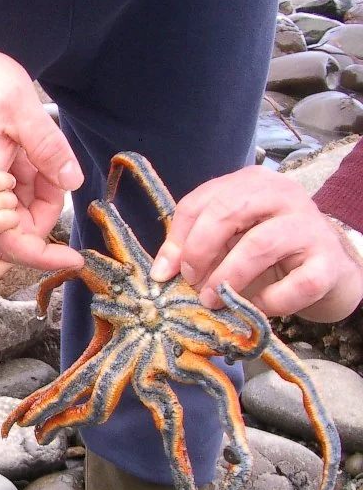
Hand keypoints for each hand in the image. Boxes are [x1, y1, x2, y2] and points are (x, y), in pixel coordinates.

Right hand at [0, 3, 83, 274]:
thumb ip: (48, 148)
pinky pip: (0, 200)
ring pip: (7, 215)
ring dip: (34, 197)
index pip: (8, 237)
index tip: (73, 259)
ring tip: (45, 158)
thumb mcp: (21, 108)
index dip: (40, 255)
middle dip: (43, 211)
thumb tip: (71, 182)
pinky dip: (24, 189)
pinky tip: (35, 164)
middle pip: (10, 230)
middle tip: (59, 172)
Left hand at [150, 166, 362, 321]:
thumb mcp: (227, 239)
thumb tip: (161, 273)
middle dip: (199, 250)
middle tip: (191, 281)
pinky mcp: (328, 262)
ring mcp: (309, 226)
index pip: (200, 201)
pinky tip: (256, 307)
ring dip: (228, 277)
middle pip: (229, 210)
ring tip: (213, 300)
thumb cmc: (266, 250)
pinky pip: (298, 283)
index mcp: (249, 183)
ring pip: (261, 244)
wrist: (326, 265)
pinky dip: (271, 301)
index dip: (177, 239)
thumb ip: (193, 246)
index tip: (165, 273)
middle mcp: (281, 194)